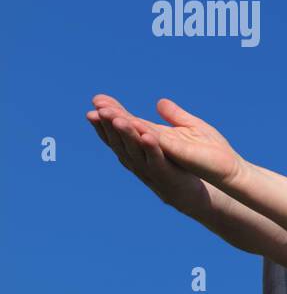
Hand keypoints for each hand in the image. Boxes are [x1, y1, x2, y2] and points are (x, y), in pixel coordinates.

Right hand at [87, 94, 209, 214]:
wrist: (184, 192)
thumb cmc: (168, 164)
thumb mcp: (152, 141)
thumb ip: (141, 125)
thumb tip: (128, 108)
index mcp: (130, 150)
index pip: (113, 132)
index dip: (104, 118)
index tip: (95, 101)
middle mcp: (133, 159)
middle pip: (118, 139)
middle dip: (108, 124)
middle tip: (99, 108)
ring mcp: (147, 167)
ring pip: (133, 149)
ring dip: (126, 133)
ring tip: (118, 119)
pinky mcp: (164, 173)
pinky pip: (156, 159)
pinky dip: (151, 148)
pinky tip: (148, 136)